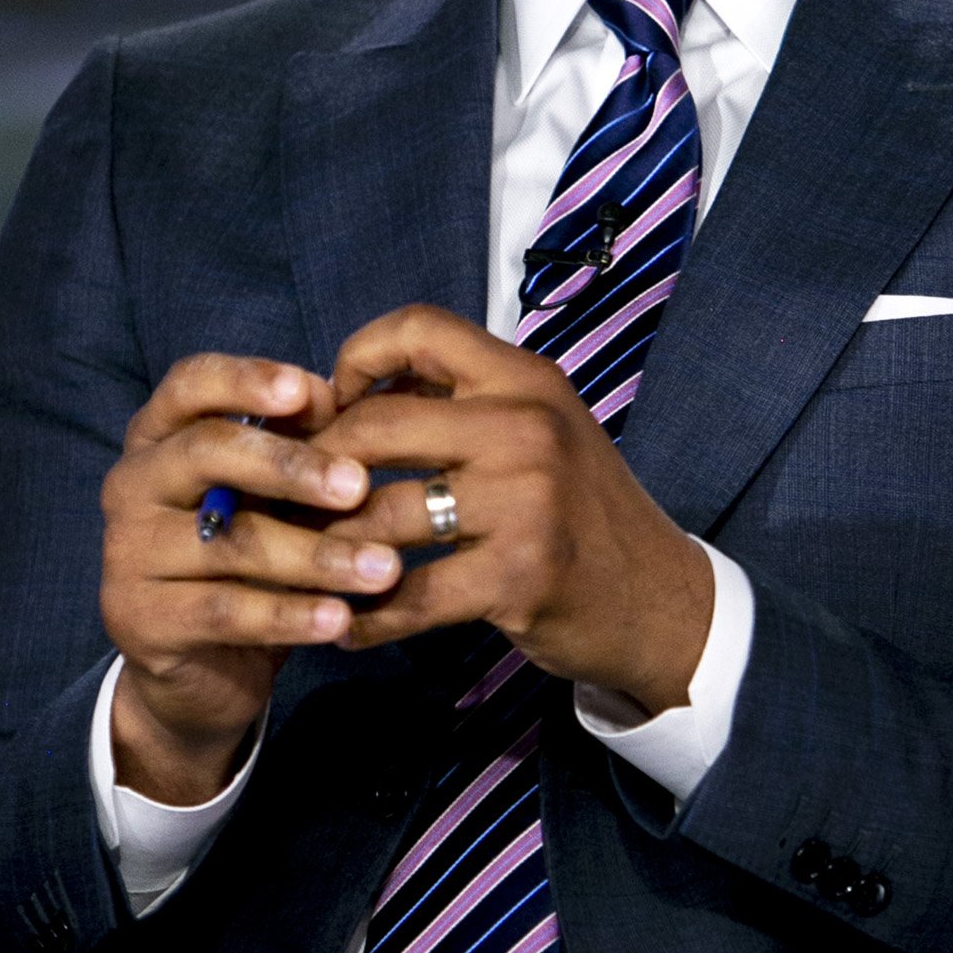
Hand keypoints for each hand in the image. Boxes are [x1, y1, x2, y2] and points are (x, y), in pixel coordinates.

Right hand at [99, 354, 398, 803]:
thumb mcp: (273, 495)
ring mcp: (128, 552)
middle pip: (206, 452)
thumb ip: (296, 445)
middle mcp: (132, 483)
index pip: (190, 384)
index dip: (247, 380)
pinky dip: (290, 616)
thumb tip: (331, 396)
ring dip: (315, 555)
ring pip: (228, 543)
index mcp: (160, 435)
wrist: (201, 666)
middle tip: (359, 485)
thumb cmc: (248, 555)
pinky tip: (340, 618)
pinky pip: (225, 611)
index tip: (310, 391)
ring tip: (382, 567)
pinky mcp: (139, 618)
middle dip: (289, 466)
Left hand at [320, 304, 713, 712]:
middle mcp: (527, 425)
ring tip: (297, 567)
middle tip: (288, 500)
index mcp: (526, 380)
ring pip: (380, 513)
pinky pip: (410, 593)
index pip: (419, 328)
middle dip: (314, 467)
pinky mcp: (521, 574)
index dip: (357, 358)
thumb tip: (349, 394)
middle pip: (377, 424)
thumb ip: (460, 407)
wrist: (664, 601)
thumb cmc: (580, 516)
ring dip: (324, 549)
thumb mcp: (538, 434)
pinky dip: (367, 616)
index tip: (334, 407)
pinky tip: (347, 625)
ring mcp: (526, 499)